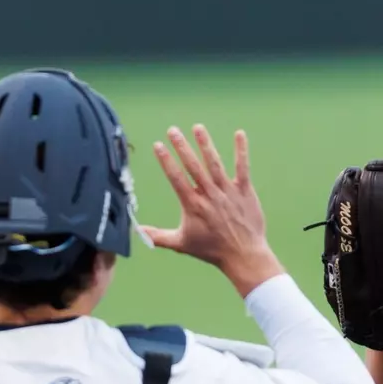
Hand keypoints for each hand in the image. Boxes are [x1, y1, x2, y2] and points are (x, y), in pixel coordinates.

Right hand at [141, 124, 283, 296]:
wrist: (243, 255)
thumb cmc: (211, 250)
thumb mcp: (181, 244)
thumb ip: (158, 236)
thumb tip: (137, 232)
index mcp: (193, 205)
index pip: (176, 178)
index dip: (166, 161)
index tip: (158, 145)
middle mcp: (209, 195)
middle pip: (193, 166)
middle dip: (182, 147)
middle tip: (173, 130)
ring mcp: (228, 192)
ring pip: (215, 164)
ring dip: (206, 144)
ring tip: (197, 128)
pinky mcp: (245, 191)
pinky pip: (243, 167)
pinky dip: (241, 150)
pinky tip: (239, 134)